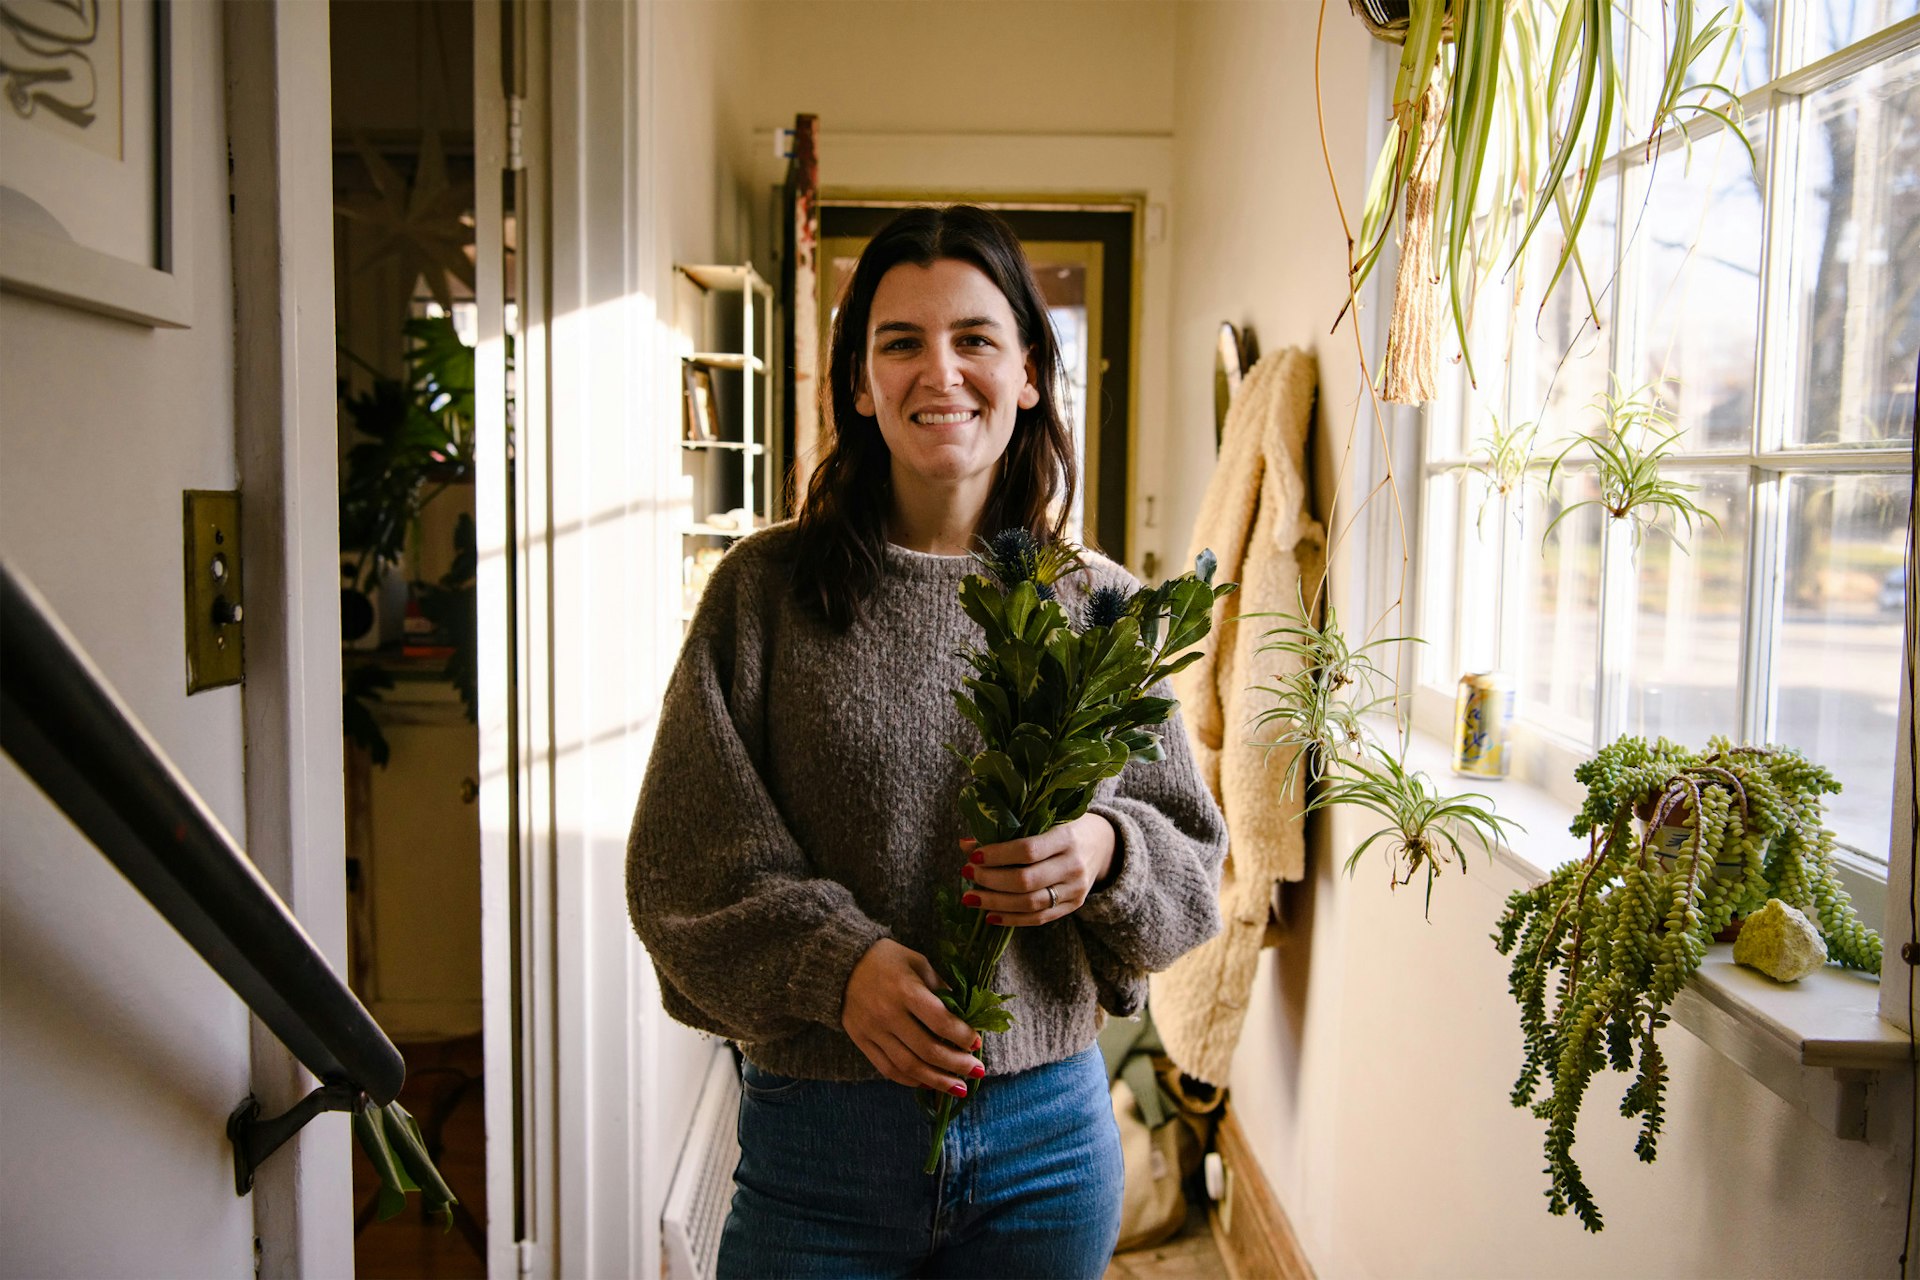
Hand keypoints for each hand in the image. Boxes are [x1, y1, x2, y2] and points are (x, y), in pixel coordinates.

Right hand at [841, 939, 983, 1093]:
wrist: (842, 963)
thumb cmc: (887, 959)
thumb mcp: (918, 963)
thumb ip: (940, 988)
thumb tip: (965, 1014)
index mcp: (905, 990)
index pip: (940, 1022)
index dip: (963, 1036)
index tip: (977, 1043)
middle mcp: (888, 1014)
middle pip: (928, 1050)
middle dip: (957, 1064)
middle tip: (976, 1071)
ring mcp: (873, 1031)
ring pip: (909, 1067)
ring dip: (938, 1081)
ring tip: (959, 1088)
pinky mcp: (862, 1042)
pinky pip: (888, 1069)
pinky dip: (911, 1081)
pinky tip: (929, 1083)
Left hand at [960, 813, 1115, 926]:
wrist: (1104, 844)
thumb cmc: (1066, 825)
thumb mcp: (1044, 819)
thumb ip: (1009, 830)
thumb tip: (966, 845)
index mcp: (1067, 837)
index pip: (1028, 850)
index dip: (997, 855)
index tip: (973, 856)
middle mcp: (1073, 865)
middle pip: (1026, 881)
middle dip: (990, 880)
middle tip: (966, 874)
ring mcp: (1075, 889)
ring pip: (1030, 904)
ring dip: (995, 903)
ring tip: (970, 898)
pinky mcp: (1073, 906)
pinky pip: (1038, 918)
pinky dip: (1011, 919)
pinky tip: (989, 916)